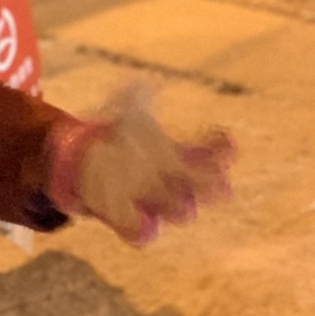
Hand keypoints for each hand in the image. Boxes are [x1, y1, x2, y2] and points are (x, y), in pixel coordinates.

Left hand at [45, 87, 232, 244]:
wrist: (87, 162)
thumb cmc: (119, 137)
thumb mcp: (127, 112)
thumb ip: (135, 97)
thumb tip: (144, 83)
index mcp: (180, 156)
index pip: (213, 154)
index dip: (223, 149)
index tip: (227, 140)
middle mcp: (175, 183)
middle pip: (206, 188)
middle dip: (213, 186)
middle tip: (222, 185)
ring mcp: (155, 204)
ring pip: (180, 211)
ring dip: (181, 206)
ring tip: (184, 203)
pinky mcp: (130, 220)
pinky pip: (142, 232)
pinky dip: (142, 229)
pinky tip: (142, 222)